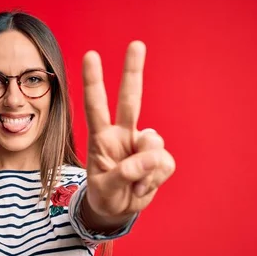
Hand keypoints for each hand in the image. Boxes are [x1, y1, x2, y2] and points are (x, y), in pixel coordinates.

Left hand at [83, 41, 175, 219]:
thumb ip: (126, 172)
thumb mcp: (106, 189)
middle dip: (132, 72)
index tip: (91, 55)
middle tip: (136, 44)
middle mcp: (122, 135)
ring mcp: (141, 145)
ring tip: (133, 185)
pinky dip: (155, 180)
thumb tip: (153, 156)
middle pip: (130, 99)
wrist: (118, 211)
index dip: (94, 82)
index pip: (96, 107)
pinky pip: (165, 164)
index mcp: (101, 138)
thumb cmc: (104, 196)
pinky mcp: (159, 159)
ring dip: (146, 168)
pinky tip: (143, 187)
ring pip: (153, 142)